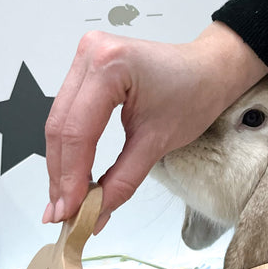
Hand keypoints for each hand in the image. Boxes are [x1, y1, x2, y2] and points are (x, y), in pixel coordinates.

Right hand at [43, 21, 267, 232]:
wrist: (208, 70)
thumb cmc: (194, 94)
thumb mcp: (157, 143)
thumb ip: (121, 181)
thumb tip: (94, 214)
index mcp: (108, 65)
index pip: (77, 132)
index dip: (70, 177)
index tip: (69, 211)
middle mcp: (89, 54)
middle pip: (61, 127)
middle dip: (60, 175)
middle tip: (61, 213)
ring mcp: (84, 56)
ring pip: (59, 122)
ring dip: (60, 164)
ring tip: (64, 201)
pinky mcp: (85, 67)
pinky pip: (68, 113)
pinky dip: (69, 146)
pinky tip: (70, 173)